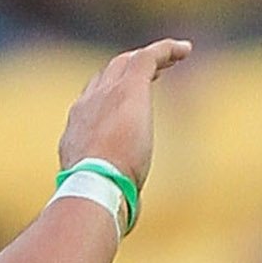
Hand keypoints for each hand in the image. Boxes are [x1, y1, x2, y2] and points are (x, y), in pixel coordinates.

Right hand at [56, 38, 191, 191]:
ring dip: (148, 60)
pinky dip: (166, 50)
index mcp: (76, 130)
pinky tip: (185, 49)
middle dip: (126, 72)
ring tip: (171, 58)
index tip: (123, 107)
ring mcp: (106, 94)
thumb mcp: (99, 190)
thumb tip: (121, 213)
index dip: (108, 98)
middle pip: (105, 76)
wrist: (93, 182)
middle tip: (151, 72)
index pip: (91, 103)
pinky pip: (148, 57)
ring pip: (125, 63)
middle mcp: (87, 105)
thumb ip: (108, 192)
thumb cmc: (97, 195)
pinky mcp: (130, 87)